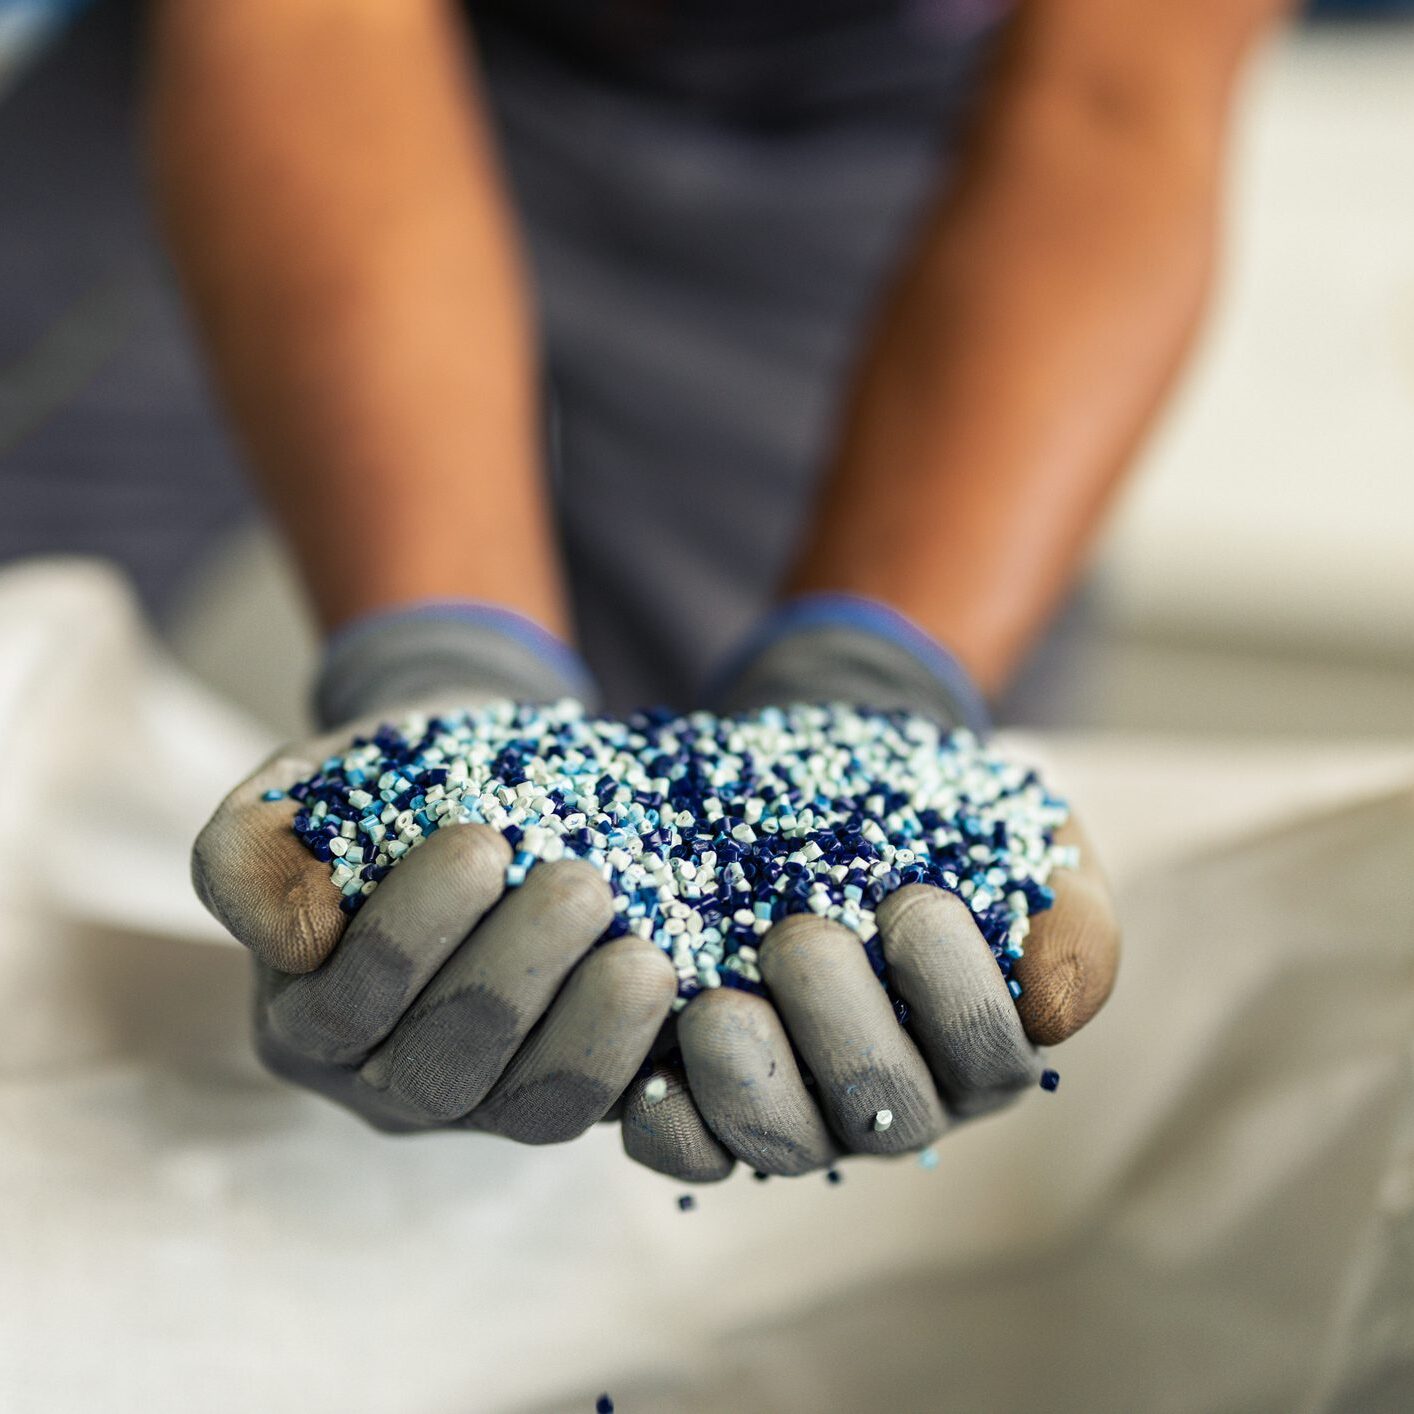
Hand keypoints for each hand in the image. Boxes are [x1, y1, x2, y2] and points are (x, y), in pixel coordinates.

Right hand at [192, 604, 675, 1140]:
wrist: (476, 784)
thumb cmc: (380, 787)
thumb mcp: (296, 795)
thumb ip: (252, 856)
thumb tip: (300, 938)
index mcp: (309, 1018)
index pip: (348, 1004)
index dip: (411, 933)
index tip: (481, 840)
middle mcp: (387, 1080)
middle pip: (443, 1067)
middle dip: (516, 977)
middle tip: (584, 884)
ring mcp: (486, 1099)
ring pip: (533, 1107)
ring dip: (595, 1034)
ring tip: (648, 956)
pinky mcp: (568, 1091)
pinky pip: (611, 1110)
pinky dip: (650, 1061)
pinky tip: (691, 994)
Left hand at [618, 596, 1119, 1180]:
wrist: (833, 791)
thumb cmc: (941, 823)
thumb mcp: (1019, 844)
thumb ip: (1064, 917)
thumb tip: (1057, 1002)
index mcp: (979, 1046)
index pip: (986, 1054)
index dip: (956, 992)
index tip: (915, 901)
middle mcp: (895, 1097)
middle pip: (880, 1105)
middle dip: (841, 1024)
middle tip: (799, 935)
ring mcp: (803, 1107)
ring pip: (784, 1137)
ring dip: (747, 1078)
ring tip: (714, 1006)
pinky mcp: (711, 1104)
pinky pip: (691, 1149)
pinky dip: (670, 1120)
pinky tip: (651, 1067)